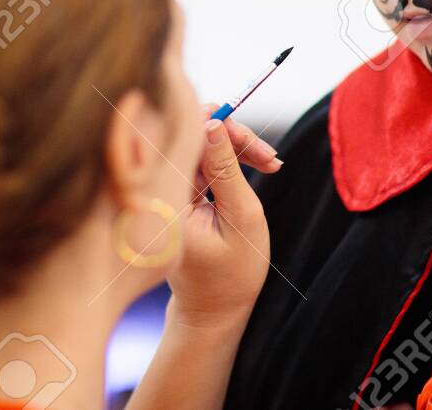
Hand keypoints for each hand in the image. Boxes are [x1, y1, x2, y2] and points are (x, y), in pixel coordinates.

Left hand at [166, 107, 275, 329]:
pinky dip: (229, 161)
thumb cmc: (233, 273)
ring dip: (237, 149)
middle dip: (234, 137)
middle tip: (270, 158)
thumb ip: (227, 169)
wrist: (214, 309)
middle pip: (194, 137)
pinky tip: (256, 166)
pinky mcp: (178, 191)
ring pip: (201, 146)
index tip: (256, 145)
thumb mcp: (241, 218)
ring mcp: (167, 190)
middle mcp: (160, 190)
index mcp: (167, 198)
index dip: (221, 126)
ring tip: (271, 164)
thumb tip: (214, 122)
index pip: (186, 138)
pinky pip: (202, 161)